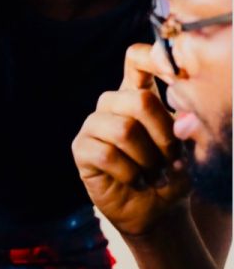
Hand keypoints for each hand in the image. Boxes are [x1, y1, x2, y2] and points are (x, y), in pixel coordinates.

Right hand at [72, 44, 190, 236]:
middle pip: (138, 99)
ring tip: (154, 173)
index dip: (153, 58)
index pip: (136, 59)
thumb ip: (186, 129)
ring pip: (124, 130)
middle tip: (171, 158)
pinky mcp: (81, 148)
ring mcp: (93, 125)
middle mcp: (113, 104)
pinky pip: (106, 154)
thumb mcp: (187, 148)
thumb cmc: (172, 173)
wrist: (156, 210)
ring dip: (148, 159)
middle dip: (164, 134)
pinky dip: (130, 173)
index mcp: (138, 94)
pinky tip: (136, 180)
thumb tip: (183, 122)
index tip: (176, 75)